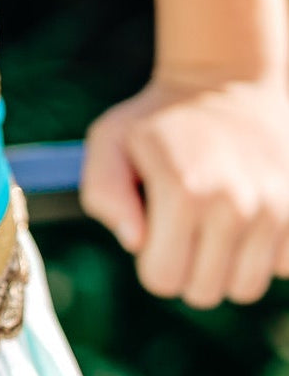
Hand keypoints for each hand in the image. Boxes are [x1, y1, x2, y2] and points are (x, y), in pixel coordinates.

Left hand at [80, 75, 288, 307]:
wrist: (225, 83)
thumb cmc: (157, 121)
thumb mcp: (109, 141)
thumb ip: (104, 193)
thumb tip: (135, 243)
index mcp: (182, 190)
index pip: (162, 279)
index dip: (151, 259)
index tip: (154, 228)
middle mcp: (233, 205)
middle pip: (203, 292)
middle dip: (186, 266)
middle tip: (183, 223)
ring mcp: (274, 210)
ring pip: (244, 288)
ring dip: (225, 265)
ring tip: (213, 220)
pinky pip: (281, 269)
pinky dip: (263, 253)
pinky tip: (247, 217)